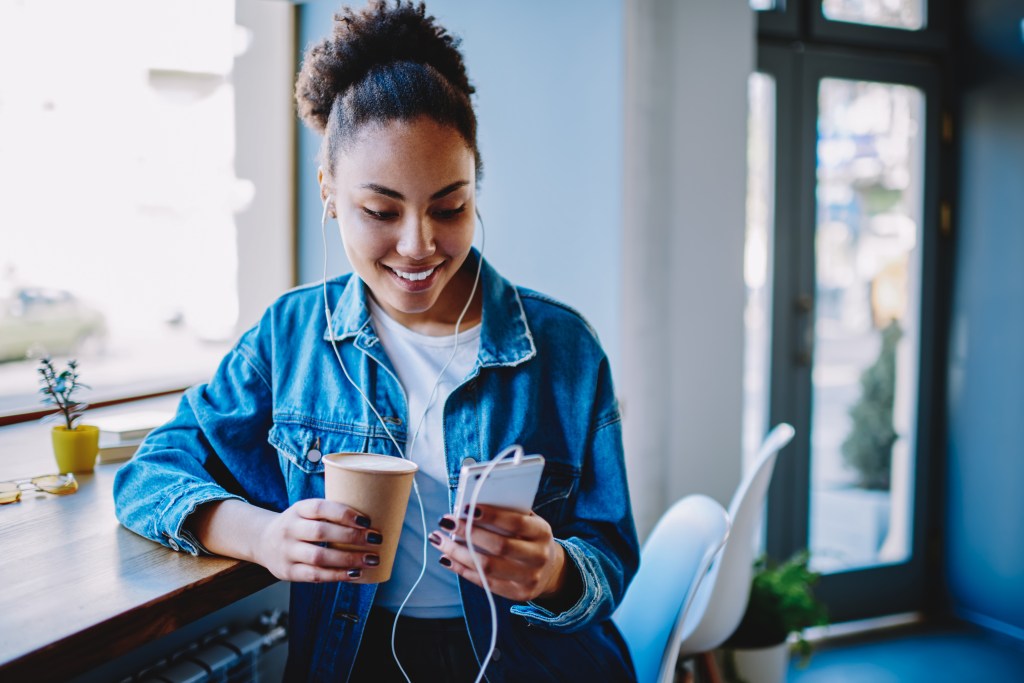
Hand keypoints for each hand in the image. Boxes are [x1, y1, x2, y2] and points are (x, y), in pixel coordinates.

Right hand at [251, 498, 383, 582]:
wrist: (262, 541)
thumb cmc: (298, 524)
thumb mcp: (307, 511)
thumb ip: (332, 513)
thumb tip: (375, 517)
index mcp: (298, 509)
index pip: (320, 508)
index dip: (344, 513)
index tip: (366, 520)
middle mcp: (290, 529)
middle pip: (321, 532)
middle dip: (352, 537)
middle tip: (376, 540)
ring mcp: (287, 552)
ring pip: (319, 557)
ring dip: (349, 559)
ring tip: (371, 559)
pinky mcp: (288, 572)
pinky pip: (315, 575)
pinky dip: (337, 575)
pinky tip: (355, 573)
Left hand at [429, 504, 568, 603]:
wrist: (550, 570)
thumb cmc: (529, 537)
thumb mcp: (527, 521)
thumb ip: (506, 513)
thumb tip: (469, 508)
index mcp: (542, 532)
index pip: (516, 522)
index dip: (491, 515)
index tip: (467, 508)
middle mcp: (538, 557)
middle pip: (500, 546)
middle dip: (469, 533)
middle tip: (446, 522)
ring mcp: (529, 578)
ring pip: (488, 567)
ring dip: (458, 553)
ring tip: (439, 539)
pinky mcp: (517, 594)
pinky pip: (484, 583)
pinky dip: (462, 569)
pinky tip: (447, 558)